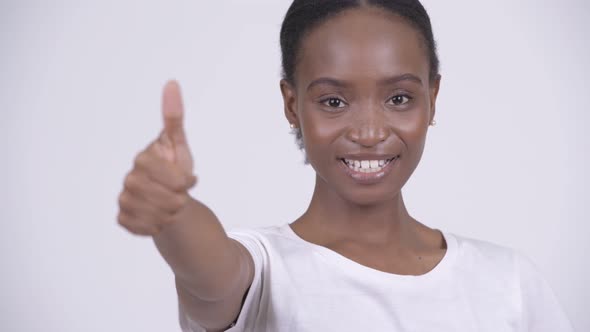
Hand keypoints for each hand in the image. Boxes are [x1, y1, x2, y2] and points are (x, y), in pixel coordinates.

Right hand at [118, 80, 196, 235]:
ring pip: (156, 216)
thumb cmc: (176, 168)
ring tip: (171, 205)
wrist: (170, 196)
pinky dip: (156, 227)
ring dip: (171, 214)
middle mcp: (130, 178)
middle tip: (180, 195)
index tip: (189, 180)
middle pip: (166, 200)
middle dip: (180, 200)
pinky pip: (143, 228)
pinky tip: (158, 217)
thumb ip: (174, 117)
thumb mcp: (180, 144)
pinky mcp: (123, 217)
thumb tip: (172, 83)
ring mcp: (124, 198)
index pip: (174, 179)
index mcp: (144, 158)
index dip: (186, 183)